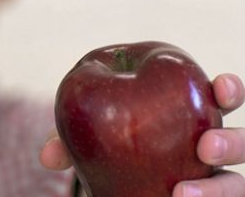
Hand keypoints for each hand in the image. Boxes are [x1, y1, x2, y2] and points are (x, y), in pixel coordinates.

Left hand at [40, 74, 244, 196]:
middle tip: (204, 147)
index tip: (217, 86)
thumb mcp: (87, 136)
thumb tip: (47, 157)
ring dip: (218, 189)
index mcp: (186, 114)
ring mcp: (210, 178)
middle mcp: (207, 146)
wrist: (110, 180)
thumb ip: (69, 140)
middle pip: (240, 141)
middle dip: (230, 141)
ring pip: (236, 185)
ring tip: (181, 194)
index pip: (220, 98)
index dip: (227, 90)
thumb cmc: (104, 142)